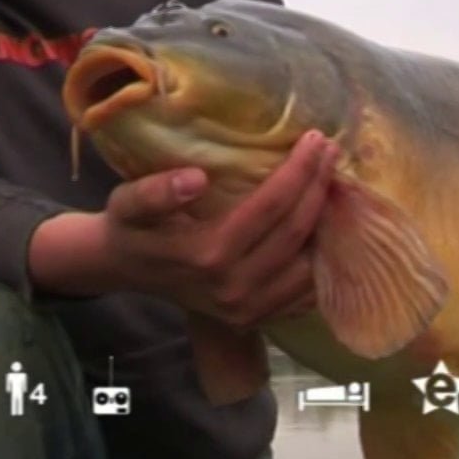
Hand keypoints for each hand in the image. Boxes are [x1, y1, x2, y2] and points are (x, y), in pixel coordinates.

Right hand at [101, 129, 339, 328]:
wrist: (125, 270)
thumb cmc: (131, 227)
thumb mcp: (127, 202)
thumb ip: (155, 192)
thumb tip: (196, 179)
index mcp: (208, 254)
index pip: (271, 205)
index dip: (299, 170)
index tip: (317, 138)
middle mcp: (235, 288)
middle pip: (296, 231)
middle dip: (319, 186)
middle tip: (333, 151)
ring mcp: (249, 310)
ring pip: (310, 264)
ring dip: (327, 222)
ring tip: (333, 183)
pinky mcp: (257, 320)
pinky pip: (305, 291)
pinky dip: (322, 258)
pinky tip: (325, 225)